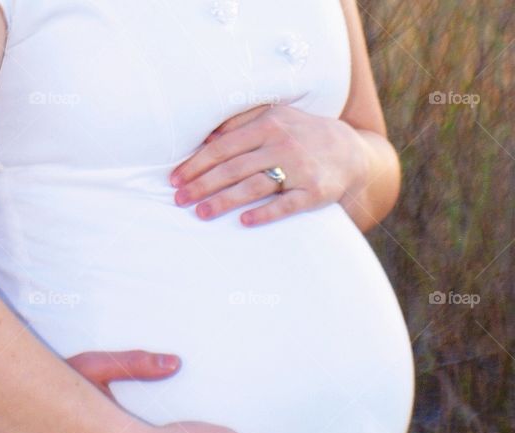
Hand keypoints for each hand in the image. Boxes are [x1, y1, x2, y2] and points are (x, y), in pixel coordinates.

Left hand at [169, 104, 368, 226]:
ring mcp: (300, 169)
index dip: (196, 164)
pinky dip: (265, 213)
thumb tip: (205, 136)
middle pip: (233, 168)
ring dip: (224, 200)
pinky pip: (286, 205)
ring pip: (254, 186)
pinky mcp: (314, 192)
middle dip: (202, 185)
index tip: (175, 180)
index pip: (223, 147)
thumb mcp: (276, 117)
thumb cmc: (300, 135)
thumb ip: (241, 122)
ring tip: (201, 213)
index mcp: (268, 125)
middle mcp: (283, 144)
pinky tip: (244, 221)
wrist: (351, 152)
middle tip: (179, 200)